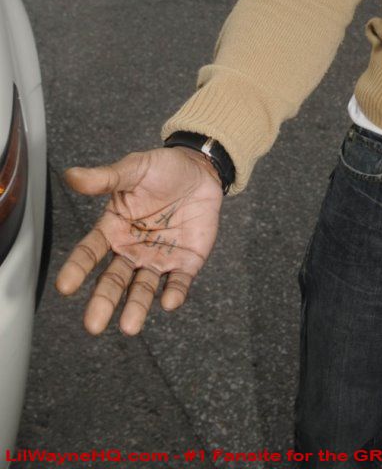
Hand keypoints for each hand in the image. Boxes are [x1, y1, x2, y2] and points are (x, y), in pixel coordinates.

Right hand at [56, 147, 222, 334]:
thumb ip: (105, 178)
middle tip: (94, 324)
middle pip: (113, 280)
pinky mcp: (185, 263)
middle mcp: (131, 250)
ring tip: (130, 327)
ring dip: (137, 307)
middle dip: (104, 301)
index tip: (65, 286)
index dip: (77, 268)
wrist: (200, 170)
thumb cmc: (163, 169)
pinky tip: (169, 302)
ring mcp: (158, 258)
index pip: (90, 252)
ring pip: (143, 288)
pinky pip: (178, 282)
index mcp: (113, 229)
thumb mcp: (134, 169)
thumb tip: (71, 175)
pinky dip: (174, 293)